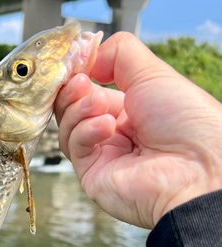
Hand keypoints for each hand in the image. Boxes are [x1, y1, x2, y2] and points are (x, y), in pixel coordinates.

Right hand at [55, 32, 221, 228]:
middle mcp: (114, 133)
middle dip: (73, 92)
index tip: (77, 63)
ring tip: (100, 106)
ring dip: (79, 110)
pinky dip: (85, 132)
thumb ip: (119, 55)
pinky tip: (106, 127)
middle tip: (81, 83)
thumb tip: (89, 56)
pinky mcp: (91, 174)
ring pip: (68, 127)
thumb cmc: (186, 122)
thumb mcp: (152, 73)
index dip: (79, 76)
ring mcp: (102, 155)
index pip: (90, 91)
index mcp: (130, 110)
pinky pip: (74, 147)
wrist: (195, 169)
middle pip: (72, 109)